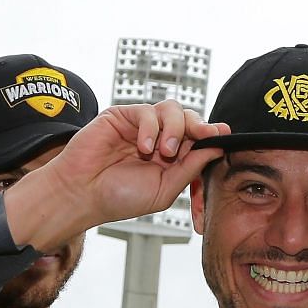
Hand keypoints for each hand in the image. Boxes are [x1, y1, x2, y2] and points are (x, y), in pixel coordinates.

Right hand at [4, 101, 227, 251]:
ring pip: (171, 109)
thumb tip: (216, 148)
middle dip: (199, 126)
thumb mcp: (164, 190)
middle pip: (188, 118)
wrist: (83, 194)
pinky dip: (150, 128)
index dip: (211, 133)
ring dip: (174, 128)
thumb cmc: (119, 197)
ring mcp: (140, 126)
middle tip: (203, 137)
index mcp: (171, 157)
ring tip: (164, 152)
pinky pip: (146, 111)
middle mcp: (158, 137)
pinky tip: (143, 147)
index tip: (224, 134)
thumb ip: (189, 168)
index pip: (197, 138)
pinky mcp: (122, 116)